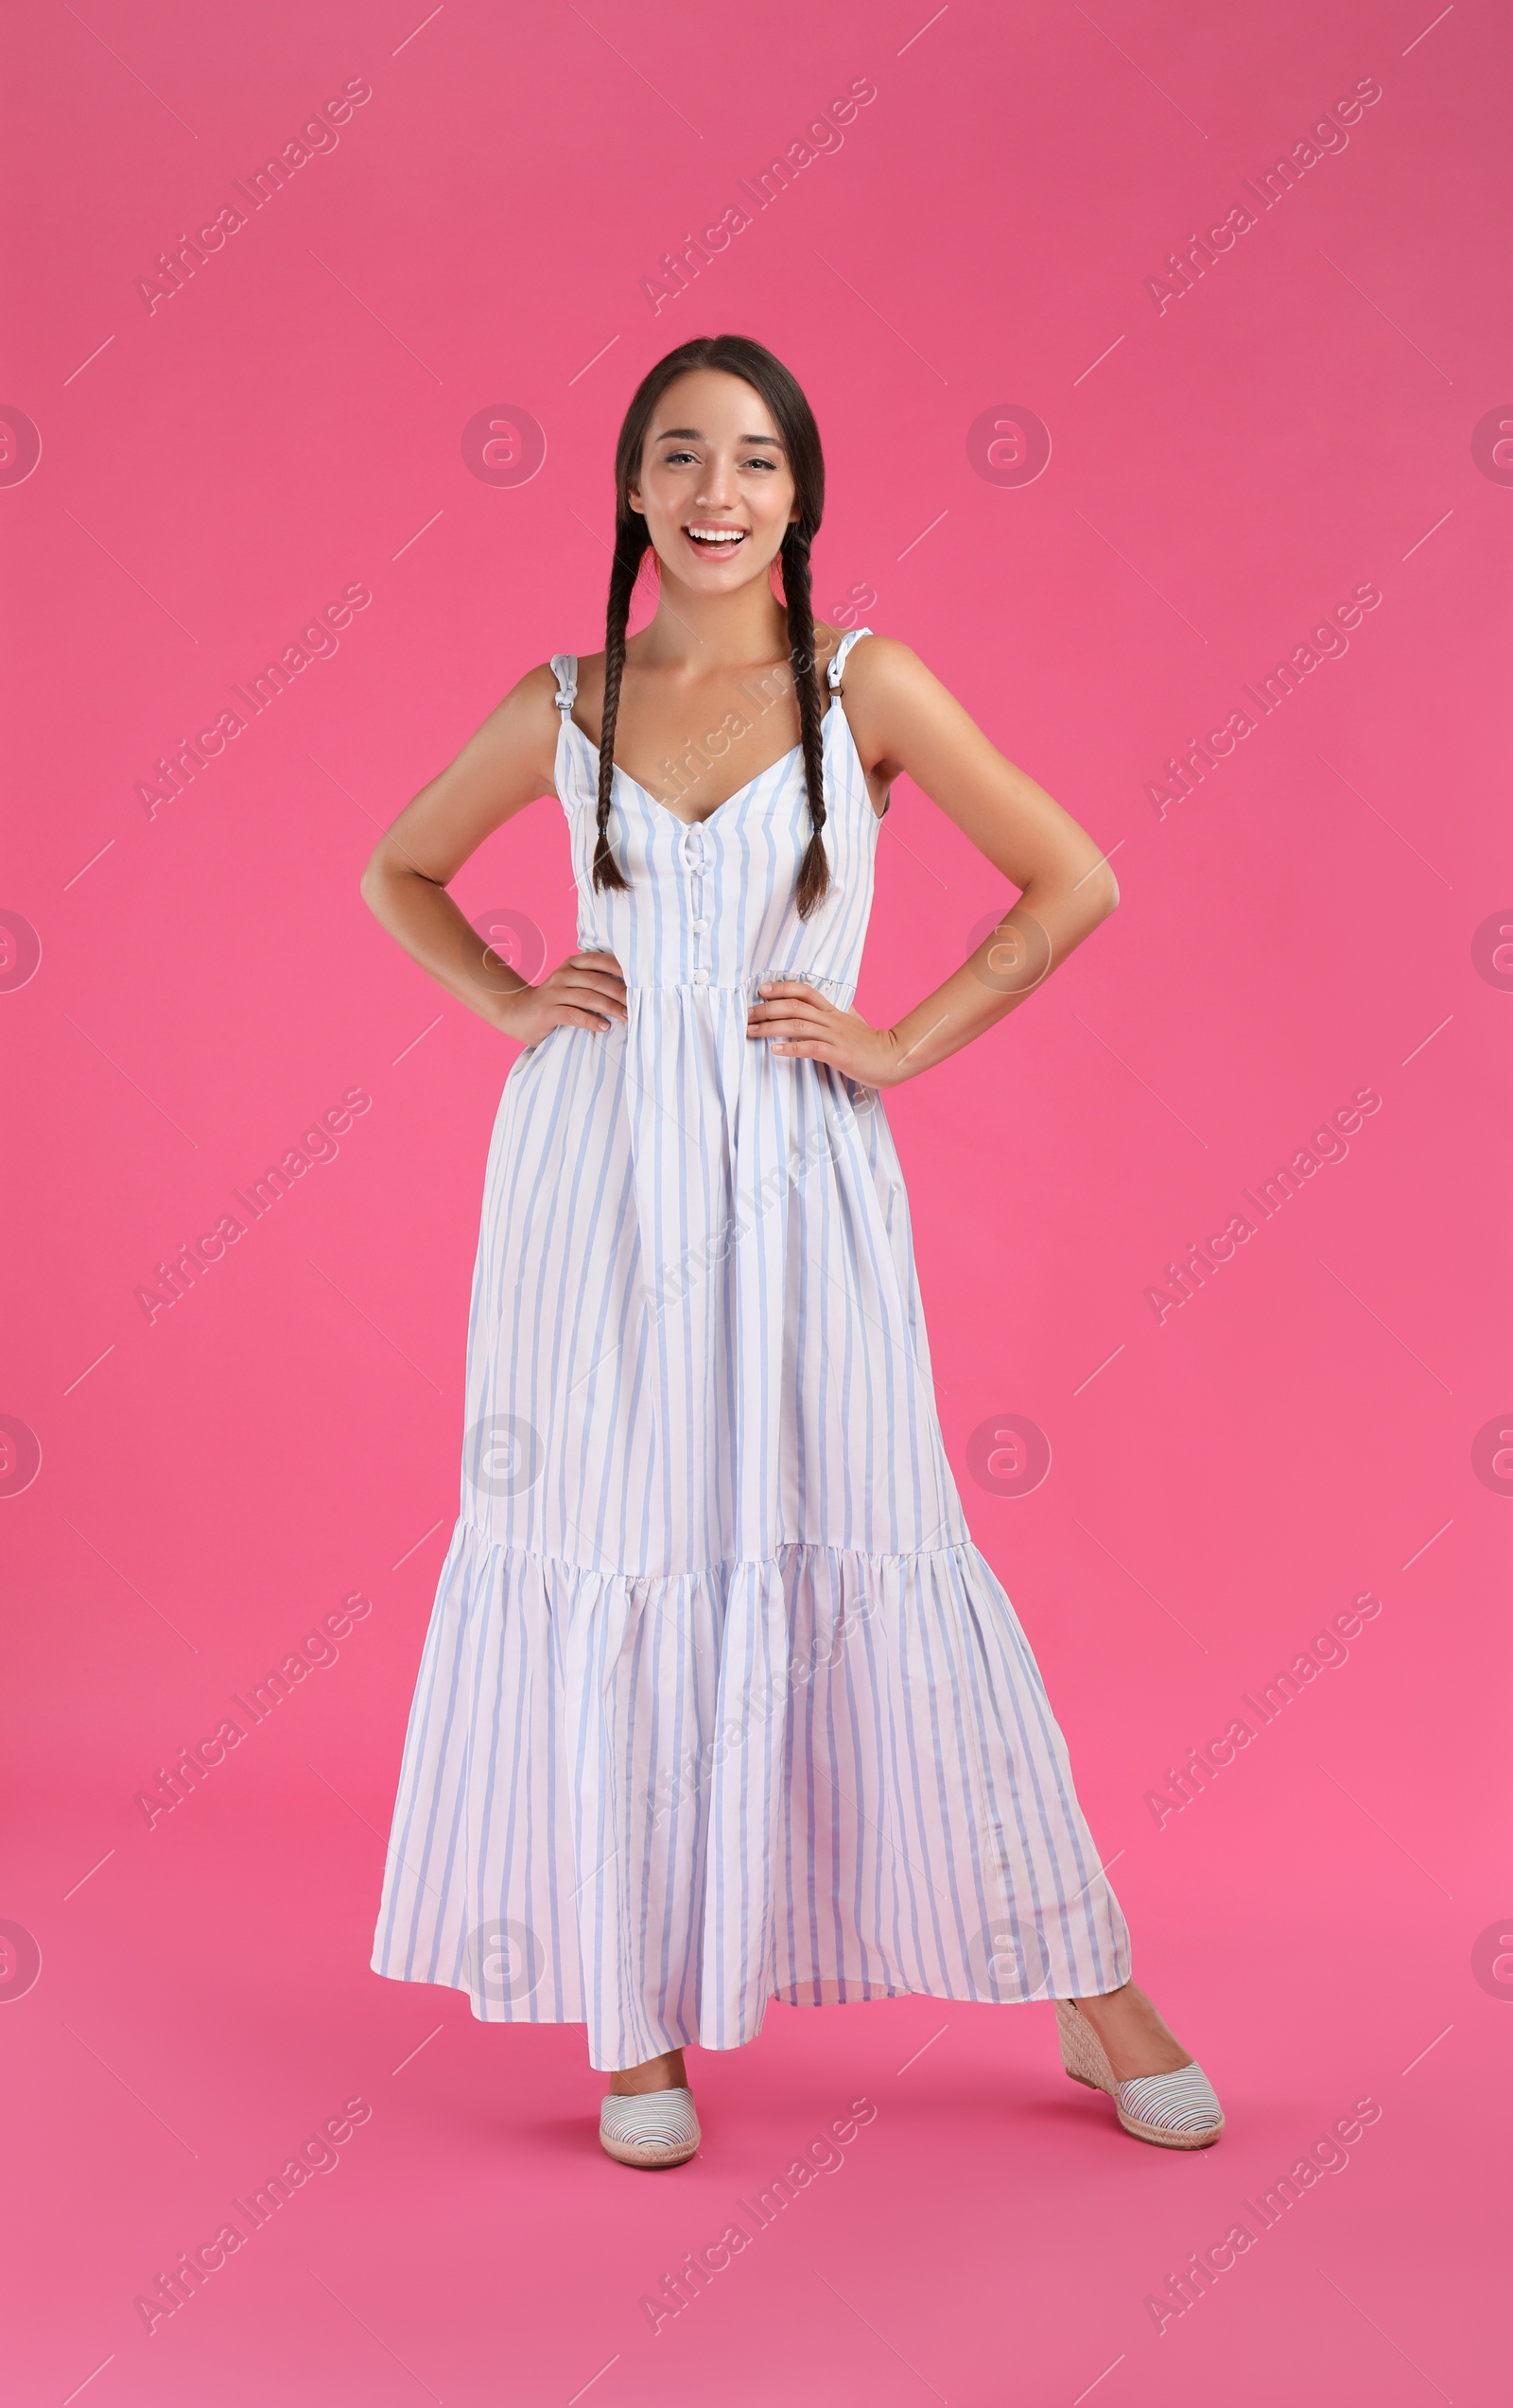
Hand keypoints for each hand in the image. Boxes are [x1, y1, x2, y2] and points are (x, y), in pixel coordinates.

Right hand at [497, 950, 626, 1044]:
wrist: (518, 1013)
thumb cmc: (555, 1001)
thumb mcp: (573, 985)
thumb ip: (593, 982)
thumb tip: (630, 988)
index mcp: (571, 964)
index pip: (599, 960)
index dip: (619, 967)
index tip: (640, 978)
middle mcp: (563, 974)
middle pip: (597, 980)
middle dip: (620, 992)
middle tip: (638, 1004)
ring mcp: (554, 992)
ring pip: (587, 997)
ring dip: (610, 1007)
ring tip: (627, 1017)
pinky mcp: (547, 1011)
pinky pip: (573, 1015)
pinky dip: (590, 1021)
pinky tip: (604, 1027)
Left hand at [746, 979, 904, 1085]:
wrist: (894, 1058)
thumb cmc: (871, 1044)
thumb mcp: (852, 1023)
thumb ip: (837, 1014)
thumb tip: (825, 1006)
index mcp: (833, 1011)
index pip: (805, 991)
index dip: (782, 987)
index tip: (761, 990)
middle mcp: (831, 1020)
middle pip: (794, 1006)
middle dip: (766, 1009)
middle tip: (746, 1015)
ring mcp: (835, 1036)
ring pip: (798, 1025)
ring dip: (771, 1027)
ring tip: (751, 1031)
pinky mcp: (839, 1054)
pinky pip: (811, 1048)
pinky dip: (792, 1048)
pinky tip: (775, 1050)